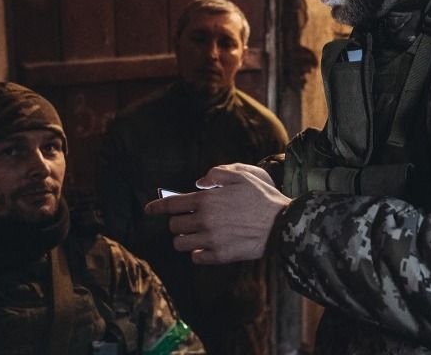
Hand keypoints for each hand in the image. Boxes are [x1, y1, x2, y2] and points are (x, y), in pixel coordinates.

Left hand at [144, 163, 290, 263]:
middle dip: (178, 221)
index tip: (148, 210)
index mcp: (207, 199)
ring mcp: (211, 240)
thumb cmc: (263, 197)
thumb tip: (199, 182)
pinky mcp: (220, 256)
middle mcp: (205, 220)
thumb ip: (218, 173)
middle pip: (174, 226)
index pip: (171, 205)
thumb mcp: (243, 174)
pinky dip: (198, 253)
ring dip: (184, 238)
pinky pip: (196, 257)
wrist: (283, 223)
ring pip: (181, 244)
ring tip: (196, 234)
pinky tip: (206, 246)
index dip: (156, 207)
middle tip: (189, 219)